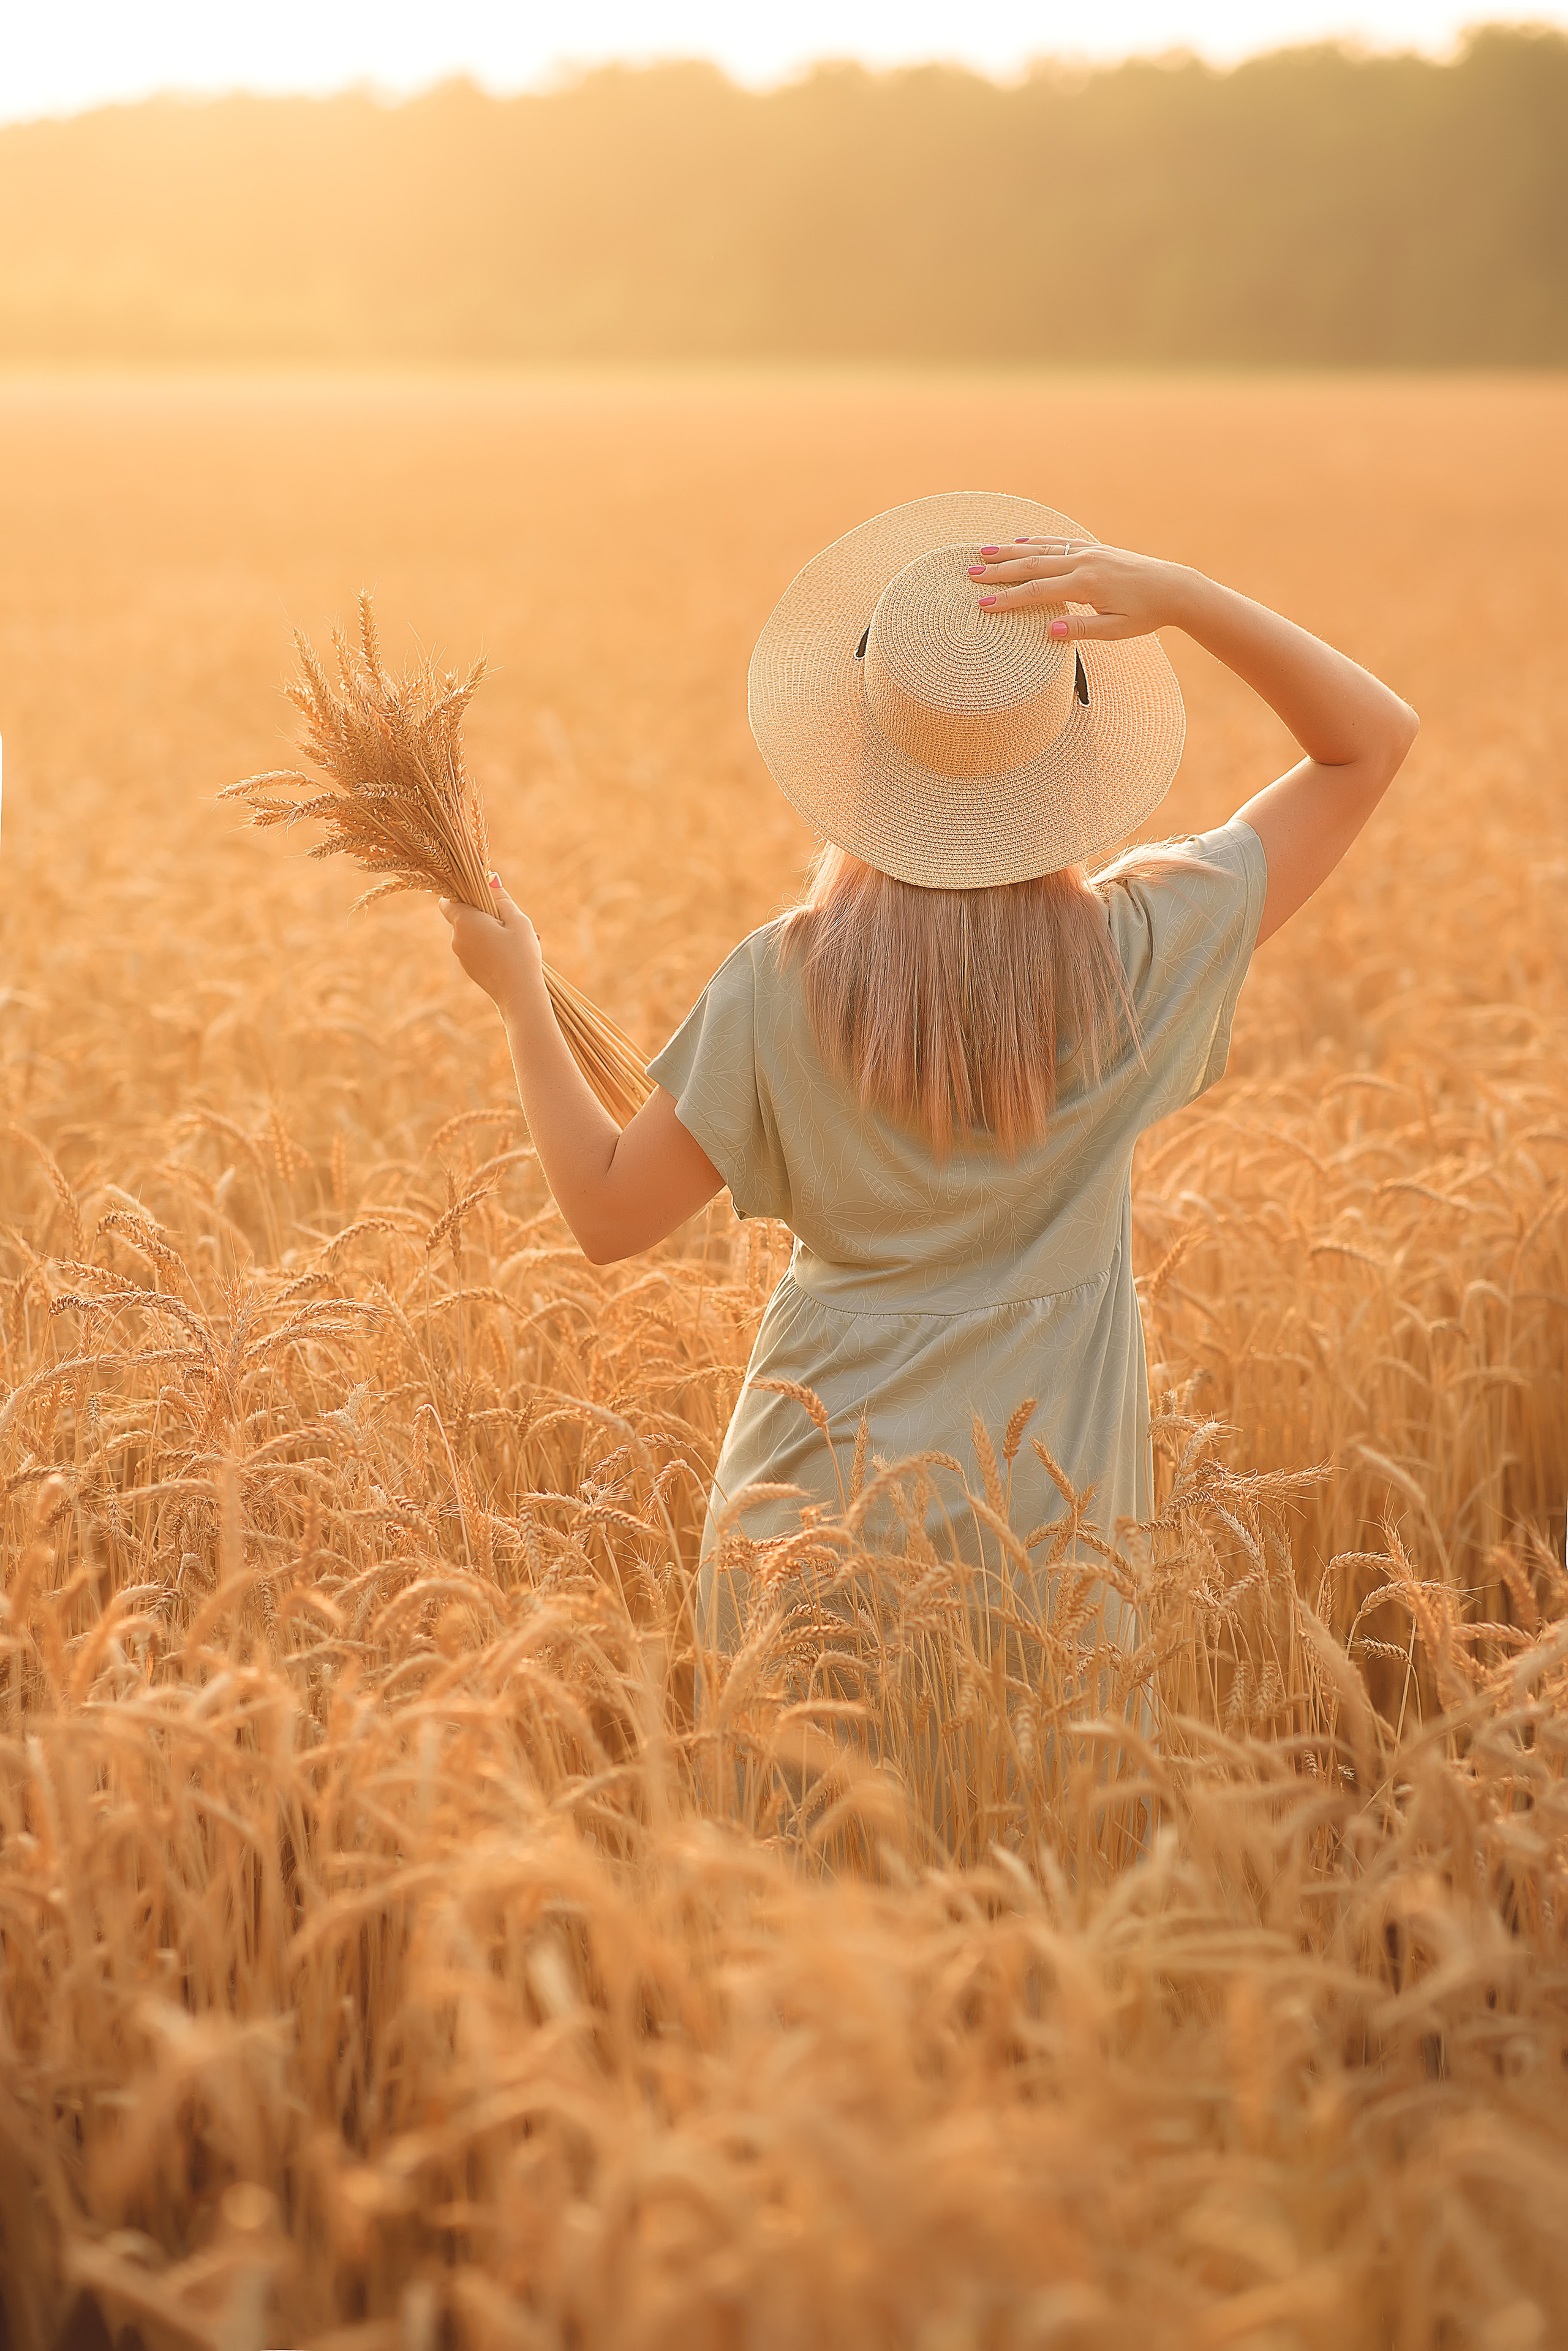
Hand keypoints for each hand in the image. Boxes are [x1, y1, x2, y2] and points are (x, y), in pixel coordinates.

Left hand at [437, 877, 542, 1007]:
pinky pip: (474, 950)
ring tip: (512, 940)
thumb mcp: (516, 920)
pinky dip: (486, 947)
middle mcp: (456, 938)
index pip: (446, 901)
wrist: (519, 995)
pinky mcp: (469, 969)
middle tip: (506, 920)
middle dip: (480, 914)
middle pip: (461, 917)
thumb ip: (501, 898)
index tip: (480, 897)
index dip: (461, 896)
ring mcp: (461, 956)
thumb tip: (490, 878)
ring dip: (486, 932)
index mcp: (464, 921)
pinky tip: (507, 954)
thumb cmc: (520, 953)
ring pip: (469, 935)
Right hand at [967, 538, 1194, 640]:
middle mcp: (1084, 562)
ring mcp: (1088, 551)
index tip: (982, 603)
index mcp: (1087, 584)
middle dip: (999, 570)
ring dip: (1010, 551)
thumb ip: (1083, 631)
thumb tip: (1051, 631)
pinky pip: (1058, 542)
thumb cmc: (1146, 614)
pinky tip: (1019, 542)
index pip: (1038, 592)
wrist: (1174, 587)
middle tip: (970, 574)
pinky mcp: (1094, 548)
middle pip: (1032, 564)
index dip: (1008, 598)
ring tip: (983, 553)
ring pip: (1042, 548)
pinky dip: (1036, 541)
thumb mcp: (1117, 630)